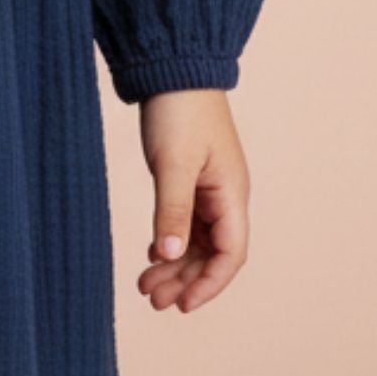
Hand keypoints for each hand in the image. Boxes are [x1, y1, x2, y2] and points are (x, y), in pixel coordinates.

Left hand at [135, 87, 248, 311]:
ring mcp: (208, 188)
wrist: (174, 69)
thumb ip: (172, 210)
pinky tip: (151, 256)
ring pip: (197, 241)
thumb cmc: (178, 111)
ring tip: (145, 286)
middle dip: (185, 280)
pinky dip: (170, 242)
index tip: (182, 306)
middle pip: (212, 254)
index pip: (231, 254)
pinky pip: (186, 223)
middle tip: (152, 300)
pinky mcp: (190, 179)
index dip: (210, 284)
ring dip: (175, 265)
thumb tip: (171, 255)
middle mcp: (225, 196)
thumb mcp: (172, 163)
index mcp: (231, 194)